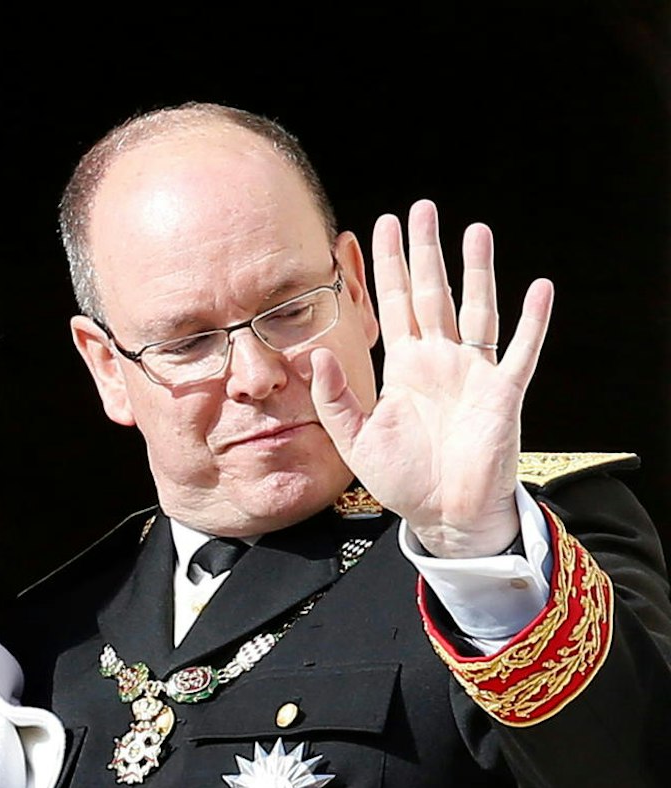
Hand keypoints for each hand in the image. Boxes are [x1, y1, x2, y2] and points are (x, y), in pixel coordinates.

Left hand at [310, 200, 553, 557]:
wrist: (444, 515)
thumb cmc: (403, 478)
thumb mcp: (353, 438)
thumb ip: (333, 398)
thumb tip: (313, 356)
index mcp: (403, 367)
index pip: (392, 305)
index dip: (386, 267)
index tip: (378, 226)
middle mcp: (439, 360)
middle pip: (433, 293)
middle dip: (426, 252)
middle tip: (422, 207)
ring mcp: (473, 373)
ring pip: (476, 310)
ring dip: (478, 271)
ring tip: (475, 230)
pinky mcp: (502, 393)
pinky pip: (521, 351)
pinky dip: (533, 321)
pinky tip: (538, 289)